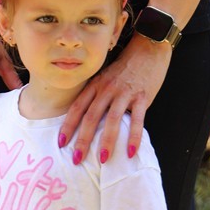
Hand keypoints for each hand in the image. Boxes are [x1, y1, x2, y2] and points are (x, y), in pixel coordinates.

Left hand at [59, 32, 170, 162]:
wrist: (148, 50)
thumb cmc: (125, 67)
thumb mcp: (105, 77)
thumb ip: (97, 95)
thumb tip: (88, 121)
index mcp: (96, 84)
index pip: (78, 107)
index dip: (68, 125)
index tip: (61, 143)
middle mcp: (107, 89)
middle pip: (92, 116)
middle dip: (83, 140)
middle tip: (76, 159)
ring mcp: (125, 93)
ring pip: (112, 120)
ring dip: (107, 142)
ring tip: (102, 160)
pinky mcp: (143, 97)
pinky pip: (138, 120)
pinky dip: (134, 137)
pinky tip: (131, 152)